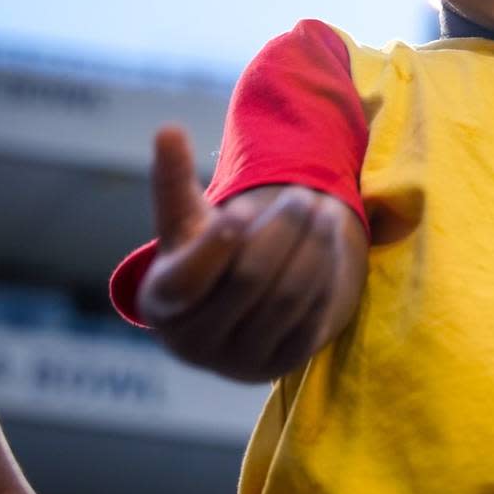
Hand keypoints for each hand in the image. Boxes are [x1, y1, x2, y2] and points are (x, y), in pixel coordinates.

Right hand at [136, 126, 367, 382]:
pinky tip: (330, 241)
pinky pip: (312, 316)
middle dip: (282, 231)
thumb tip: (167, 128)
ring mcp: (240, 360)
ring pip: (288, 297)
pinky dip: (326, 275)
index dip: (217, 244)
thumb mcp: (187, 222)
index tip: (242, 207)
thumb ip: (174, 180)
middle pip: (250, 280)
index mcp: (163, 304)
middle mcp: (196, 343)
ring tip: (328, 210)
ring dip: (314, 247)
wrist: (239, 310)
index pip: (189, 280)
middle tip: (304, 194)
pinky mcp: (283, 364)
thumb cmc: (207, 254)